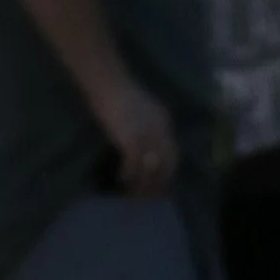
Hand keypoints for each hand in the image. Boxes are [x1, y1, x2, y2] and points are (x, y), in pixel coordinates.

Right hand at [94, 68, 176, 195]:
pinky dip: (128, 176)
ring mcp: (147, 136)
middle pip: (166, 167)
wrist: (106, 81)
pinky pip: (134, 167)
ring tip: (131, 194)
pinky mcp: (132, 141)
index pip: (172, 155)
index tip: (160, 188)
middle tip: (146, 198)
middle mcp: (160, 130)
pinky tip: (121, 179)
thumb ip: (147, 126)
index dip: (167, 174)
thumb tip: (144, 152)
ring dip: (142, 186)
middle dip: (157, 185)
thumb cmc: (117, 93)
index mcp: (164, 121)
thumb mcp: (140, 109)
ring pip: (151, 171)